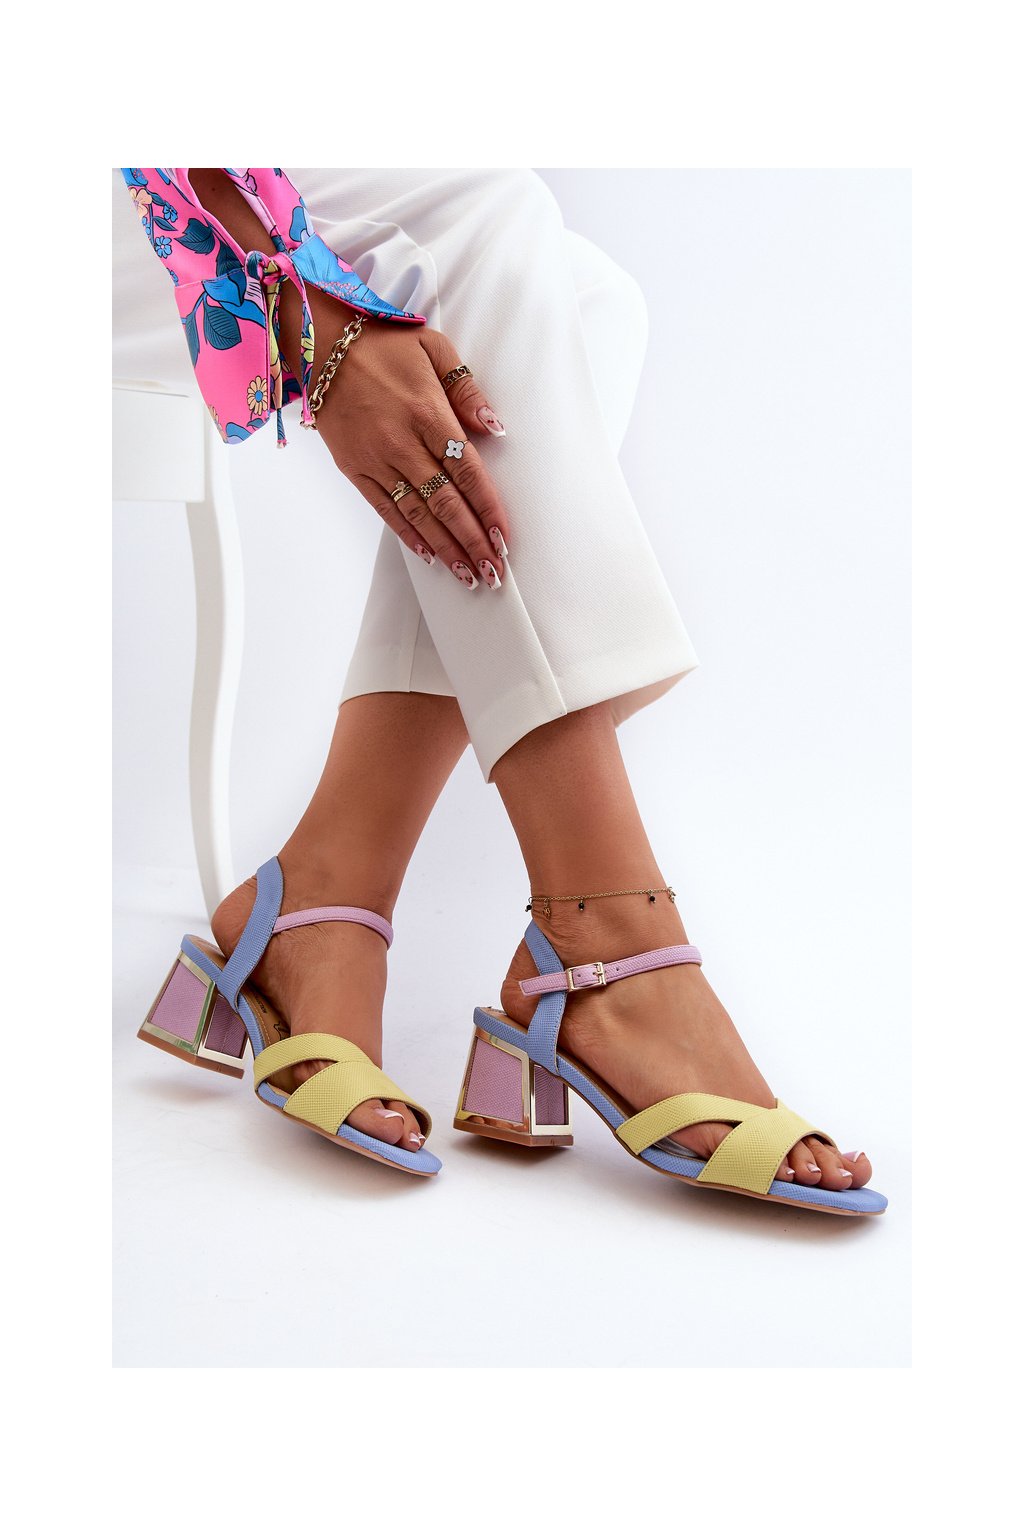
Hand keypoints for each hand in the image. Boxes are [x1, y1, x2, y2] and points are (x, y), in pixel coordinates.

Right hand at [312, 311, 509, 589]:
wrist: (321, 343)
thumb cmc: (384, 343)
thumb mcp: (434, 348)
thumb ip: (466, 388)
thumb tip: (494, 426)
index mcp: (428, 413)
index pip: (467, 471)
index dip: (487, 508)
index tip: (504, 537)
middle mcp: (402, 443)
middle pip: (446, 503)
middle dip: (472, 541)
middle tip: (494, 572)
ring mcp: (376, 459)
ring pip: (418, 514)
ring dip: (446, 548)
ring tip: (468, 575)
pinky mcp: (354, 468)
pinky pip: (385, 509)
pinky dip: (408, 535)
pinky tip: (429, 556)